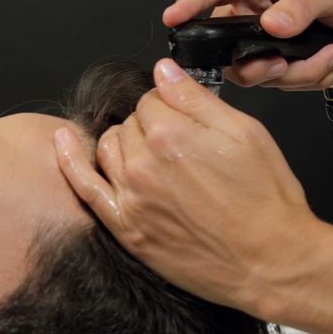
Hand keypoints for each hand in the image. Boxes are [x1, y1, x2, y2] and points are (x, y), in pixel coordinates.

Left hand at [54, 58, 332, 317]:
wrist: (270, 262)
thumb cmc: (266, 201)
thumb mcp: (246, 133)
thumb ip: (198, 99)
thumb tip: (165, 71)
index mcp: (173, 134)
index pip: (153, 98)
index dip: (172, 104)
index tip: (187, 117)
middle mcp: (144, 163)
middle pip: (131, 122)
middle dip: (152, 124)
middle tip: (184, 146)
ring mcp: (130, 197)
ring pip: (109, 146)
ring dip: (126, 143)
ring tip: (156, 158)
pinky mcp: (125, 228)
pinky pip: (84, 187)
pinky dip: (69, 160)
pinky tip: (63, 141)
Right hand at [162, 0, 332, 89]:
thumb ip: (302, 6)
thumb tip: (273, 24)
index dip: (190, 3)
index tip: (174, 17)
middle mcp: (250, 10)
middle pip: (230, 50)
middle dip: (264, 65)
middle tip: (286, 64)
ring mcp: (259, 39)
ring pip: (259, 73)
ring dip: (301, 73)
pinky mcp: (274, 60)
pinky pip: (281, 82)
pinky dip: (312, 78)